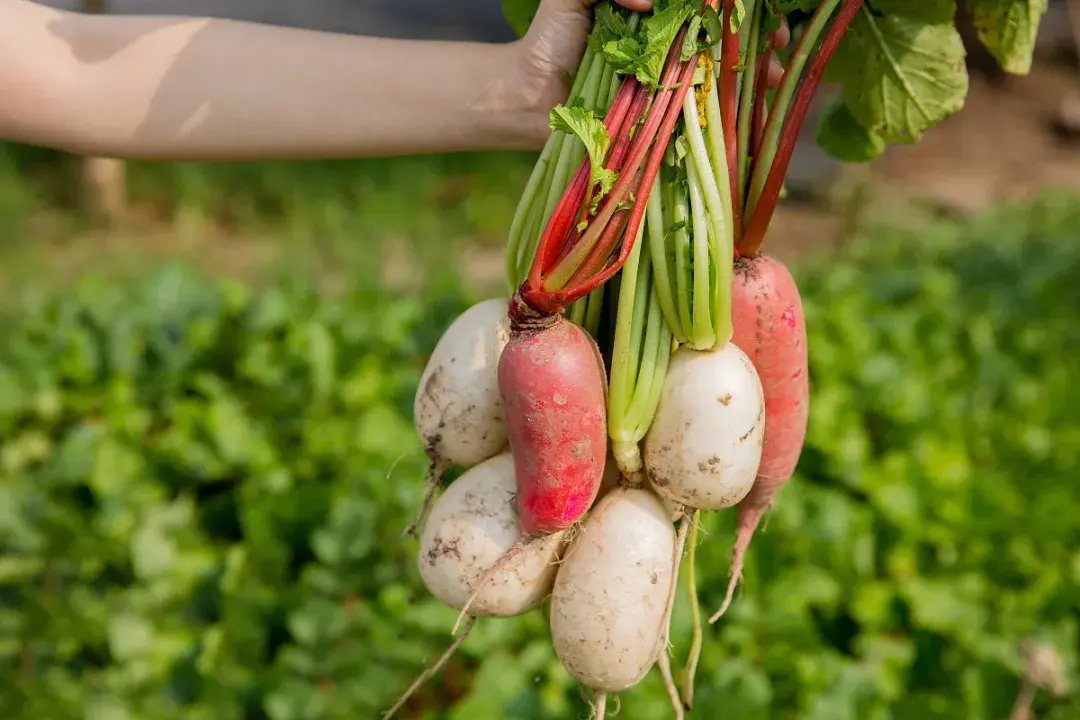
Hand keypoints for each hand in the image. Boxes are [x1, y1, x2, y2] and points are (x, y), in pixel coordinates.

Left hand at [512, 0, 790, 121]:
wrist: (527, 94)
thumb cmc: (551, 36)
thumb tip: (649, 1)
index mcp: (659, 11)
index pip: (710, 6)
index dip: (737, 8)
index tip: (759, 12)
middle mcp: (672, 41)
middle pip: (729, 33)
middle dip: (761, 35)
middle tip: (779, 41)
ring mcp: (671, 78)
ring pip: (726, 69)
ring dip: (759, 70)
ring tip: (775, 73)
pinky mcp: (664, 114)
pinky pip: (705, 107)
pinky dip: (735, 105)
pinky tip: (757, 102)